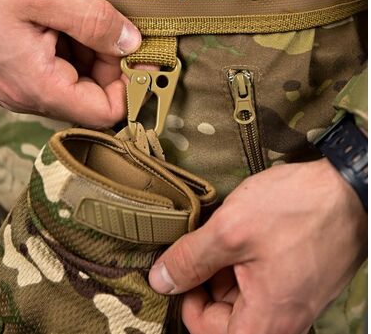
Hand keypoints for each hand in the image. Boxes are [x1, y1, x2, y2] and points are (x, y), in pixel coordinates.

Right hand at [0, 0, 140, 126]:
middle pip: (90, 96)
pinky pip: (53, 69)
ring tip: (83, 14)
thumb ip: (93, 21)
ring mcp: (18, 83)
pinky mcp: (12, 69)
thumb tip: (131, 43)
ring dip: (89, 52)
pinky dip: (69, 47)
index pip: (103, 112)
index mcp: (38, 86)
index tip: (143, 58)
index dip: (131, 87)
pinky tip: (64, 18)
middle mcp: (27, 94)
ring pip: (73, 81)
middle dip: (110, 63)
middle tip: (113, 25)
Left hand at [149, 159, 366, 333]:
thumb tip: (160, 281)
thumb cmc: (295, 209)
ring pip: (244, 295)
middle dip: (207, 280)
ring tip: (227, 231)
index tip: (181, 269)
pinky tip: (245, 231)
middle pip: (227, 316)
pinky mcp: (301, 278)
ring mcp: (296, 297)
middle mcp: (285, 318)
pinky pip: (263, 280)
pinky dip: (246, 259)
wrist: (348, 188)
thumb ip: (190, 259)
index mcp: (268, 320)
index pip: (210, 332)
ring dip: (226, 266)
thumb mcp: (230, 230)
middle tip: (205, 242)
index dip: (187, 303)